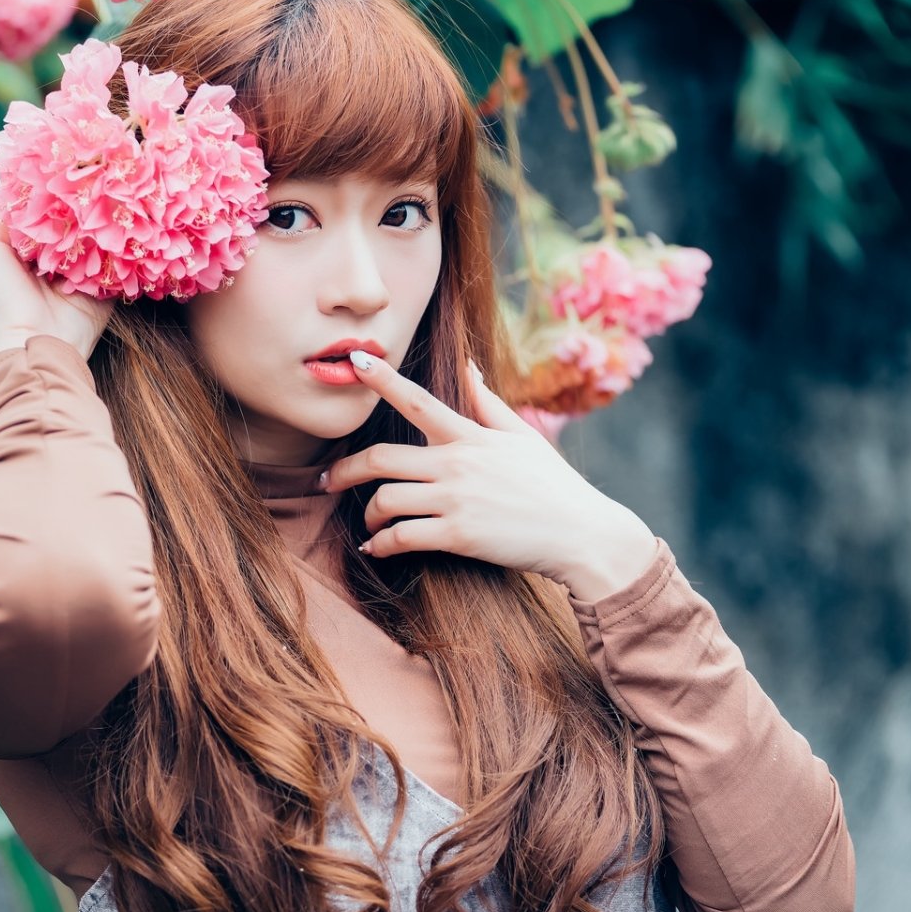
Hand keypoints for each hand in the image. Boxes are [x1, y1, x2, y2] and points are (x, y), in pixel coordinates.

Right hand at [0, 122, 114, 365]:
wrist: (40, 346)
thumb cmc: (75, 326)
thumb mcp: (104, 283)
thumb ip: (114, 253)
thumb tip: (140, 220)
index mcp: (48, 253)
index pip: (57, 208)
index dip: (68, 181)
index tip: (88, 152)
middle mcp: (22, 242)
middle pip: (28, 192)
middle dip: (40, 163)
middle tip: (56, 129)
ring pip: (0, 185)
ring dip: (7, 153)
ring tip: (17, 116)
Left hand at [318, 352, 659, 600]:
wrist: (583, 535)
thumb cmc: (553, 486)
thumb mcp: (523, 436)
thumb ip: (487, 403)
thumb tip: (468, 365)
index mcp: (471, 436)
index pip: (417, 401)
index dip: (382, 380)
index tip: (355, 362)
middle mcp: (458, 463)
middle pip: (381, 458)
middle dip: (344, 470)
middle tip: (327, 480)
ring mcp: (456, 499)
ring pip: (385, 500)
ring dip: (367, 514)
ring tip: (368, 523)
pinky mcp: (458, 535)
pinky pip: (402, 537)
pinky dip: (381, 545)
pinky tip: (376, 549)